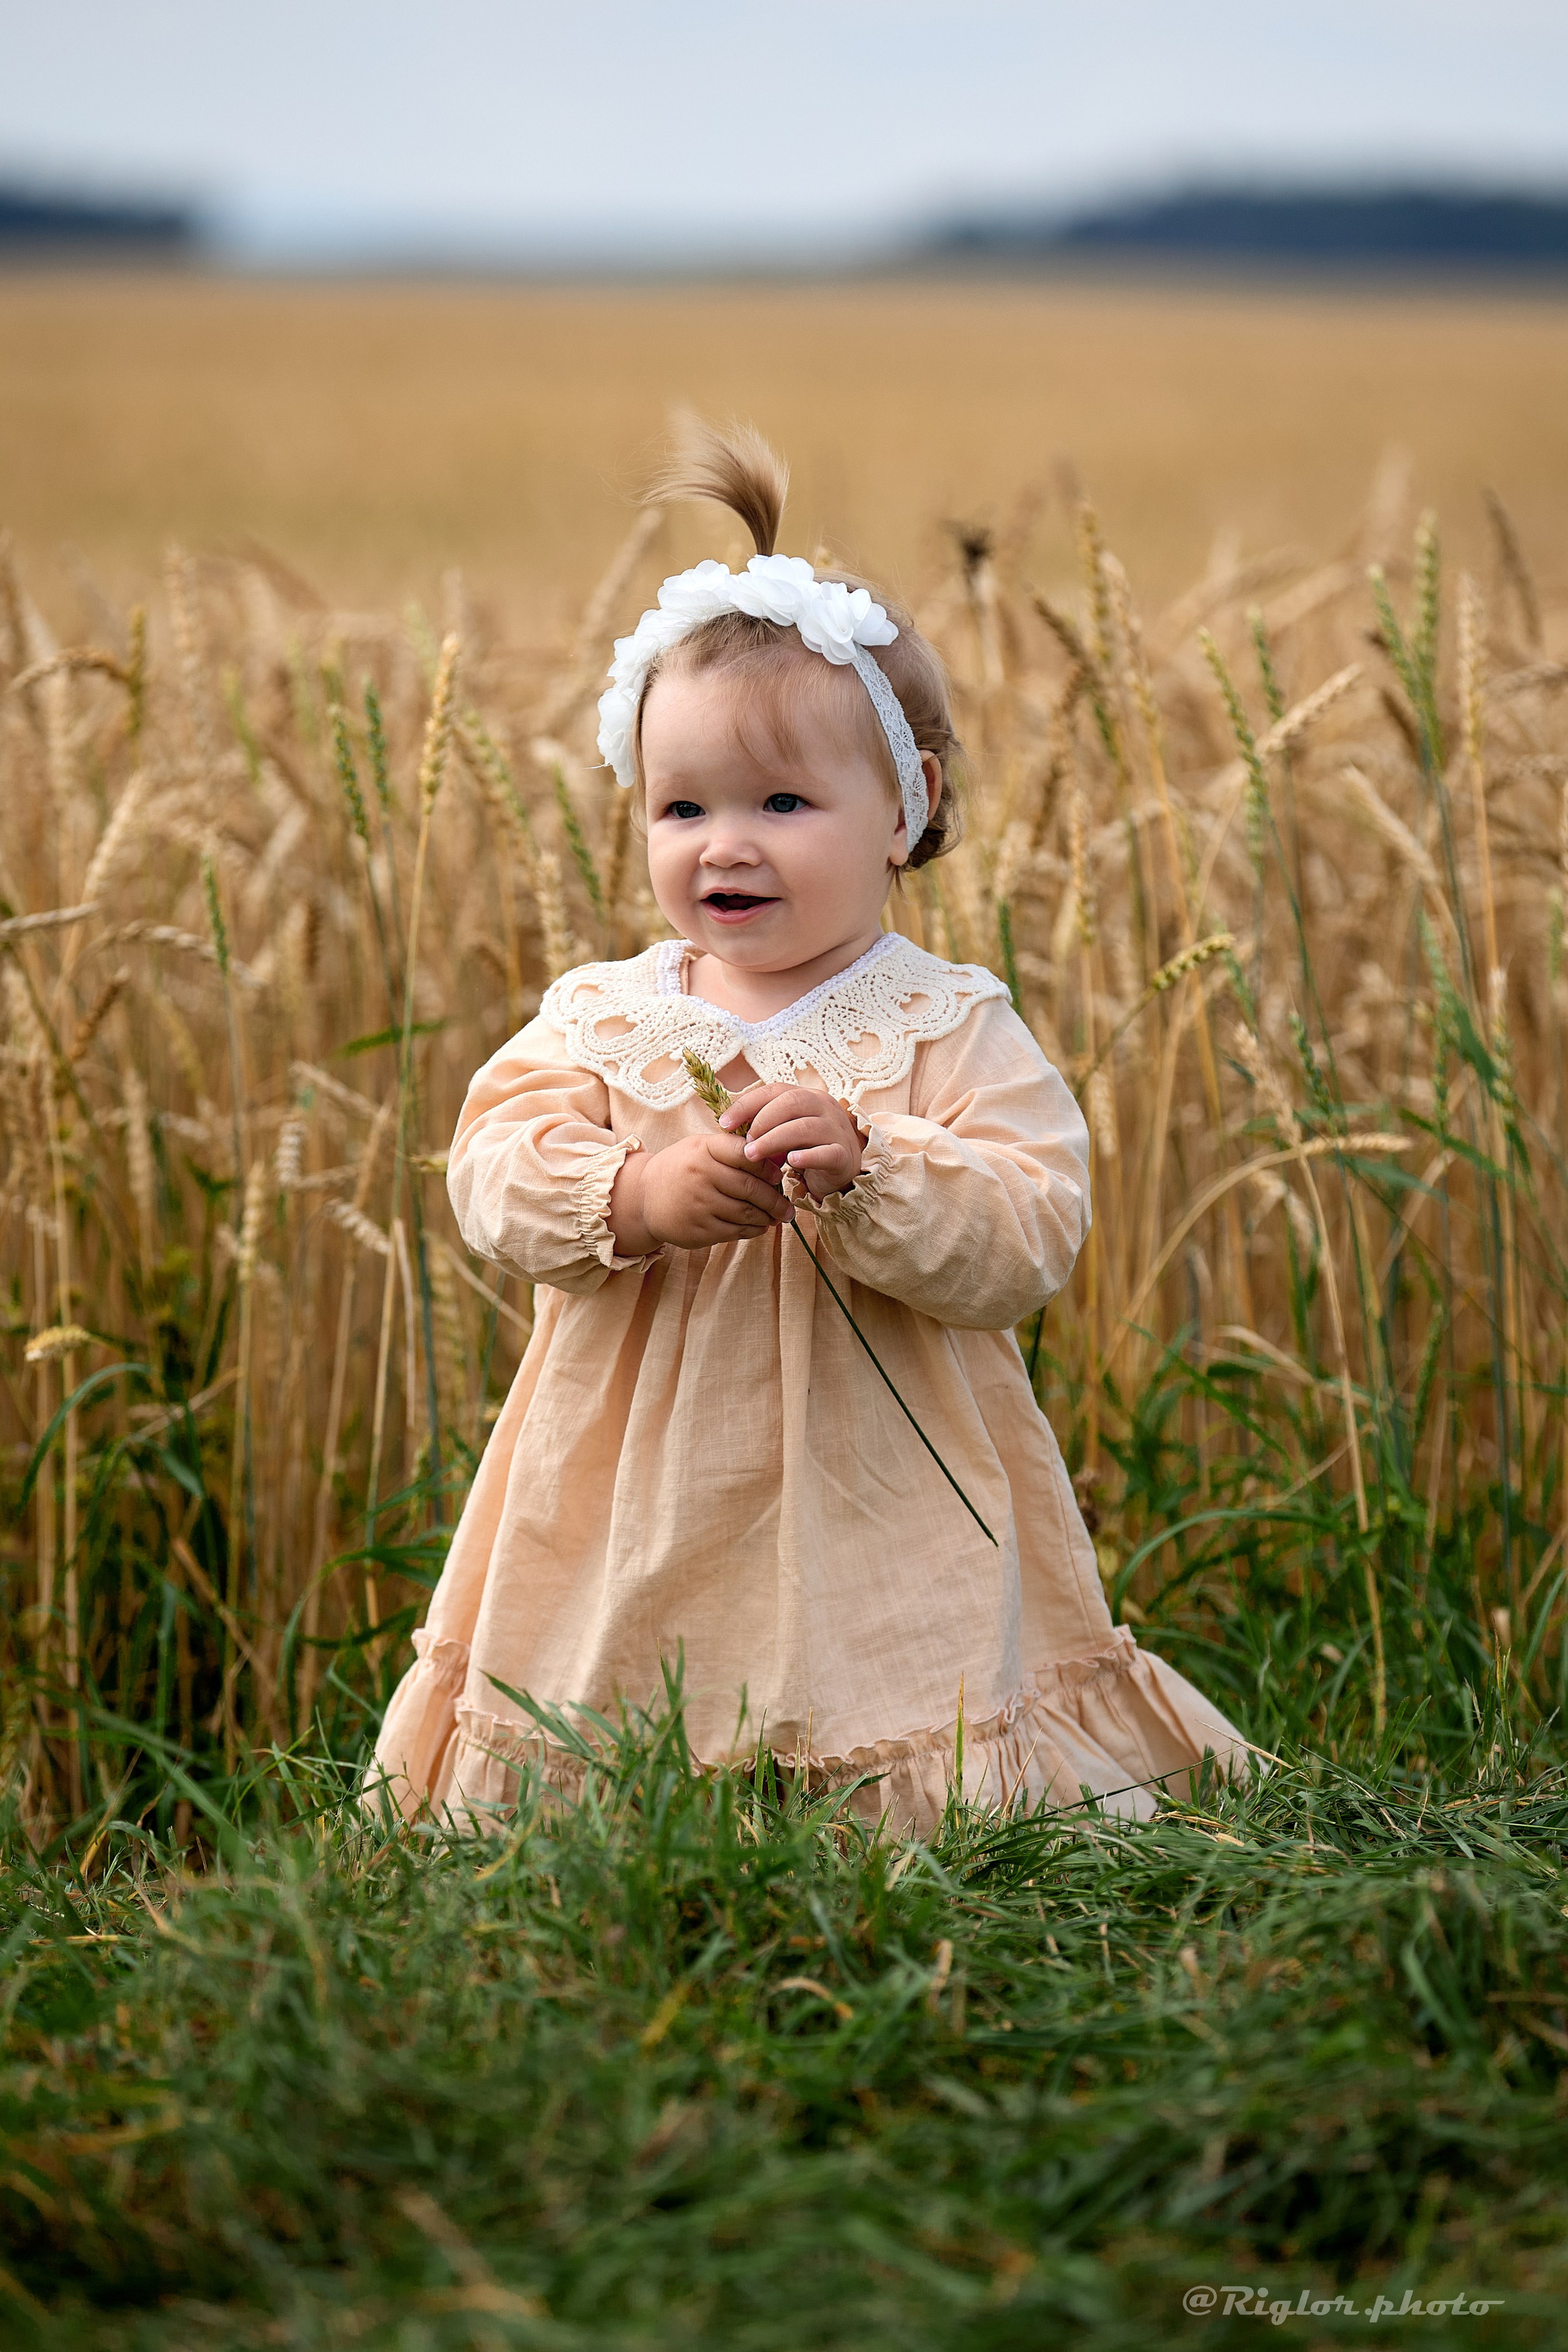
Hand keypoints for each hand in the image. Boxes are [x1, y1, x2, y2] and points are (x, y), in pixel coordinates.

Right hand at [609, 1132, 793, 1255]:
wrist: (645, 1197)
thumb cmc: (683, 1168)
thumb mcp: (701, 1148)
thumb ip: (733, 1150)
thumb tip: (776, 1159)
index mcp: (703, 1149)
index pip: (745, 1154)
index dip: (768, 1167)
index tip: (780, 1175)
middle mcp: (700, 1175)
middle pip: (751, 1188)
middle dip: (775, 1200)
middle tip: (788, 1208)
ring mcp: (698, 1204)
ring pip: (746, 1213)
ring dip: (767, 1218)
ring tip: (778, 1218)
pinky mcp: (697, 1230)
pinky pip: (734, 1231)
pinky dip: (752, 1231)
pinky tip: (759, 1227)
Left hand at [720, 1082, 864, 1203]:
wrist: (841, 1171)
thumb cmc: (806, 1148)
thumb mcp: (784, 1131)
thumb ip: (764, 1125)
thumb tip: (729, 1126)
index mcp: (807, 1096)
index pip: (774, 1090)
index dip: (746, 1105)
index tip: (724, 1124)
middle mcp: (825, 1107)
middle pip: (791, 1103)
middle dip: (761, 1122)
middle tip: (743, 1142)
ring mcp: (837, 1130)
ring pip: (804, 1127)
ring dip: (773, 1140)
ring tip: (752, 1155)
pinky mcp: (843, 1156)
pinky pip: (826, 1153)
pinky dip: (807, 1157)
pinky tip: (790, 1162)